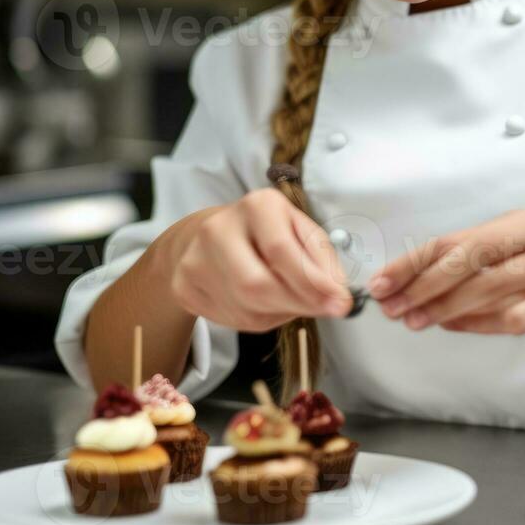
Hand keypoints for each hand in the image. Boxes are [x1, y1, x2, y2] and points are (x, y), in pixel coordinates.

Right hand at [156, 189, 350, 331]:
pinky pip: (230, 319)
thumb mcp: (301, 232)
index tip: (339, 302)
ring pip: (245, 307)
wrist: (208, 237)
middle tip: (323, 310)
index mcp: (256, 205)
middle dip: (297, 304)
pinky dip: (256, 319)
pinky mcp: (185, 286)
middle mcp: (219, 227)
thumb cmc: (266, 234)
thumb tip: (338, 296)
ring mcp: (195, 258)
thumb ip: (322, 260)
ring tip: (290, 301)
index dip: (312, 282)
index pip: (281, 250)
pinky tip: (261, 304)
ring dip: (279, 313)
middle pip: (257, 284)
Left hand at [368, 209, 524, 376]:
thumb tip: (405, 289)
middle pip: (470, 256)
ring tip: (415, 321)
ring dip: (444, 307)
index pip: (457, 239)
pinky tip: (455, 328)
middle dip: (423, 284)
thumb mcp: (509, 274)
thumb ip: (466, 275)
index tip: (382, 283)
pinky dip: (480, 324)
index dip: (413, 262)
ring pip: (489, 285)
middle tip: (392, 308)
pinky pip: (515, 316)